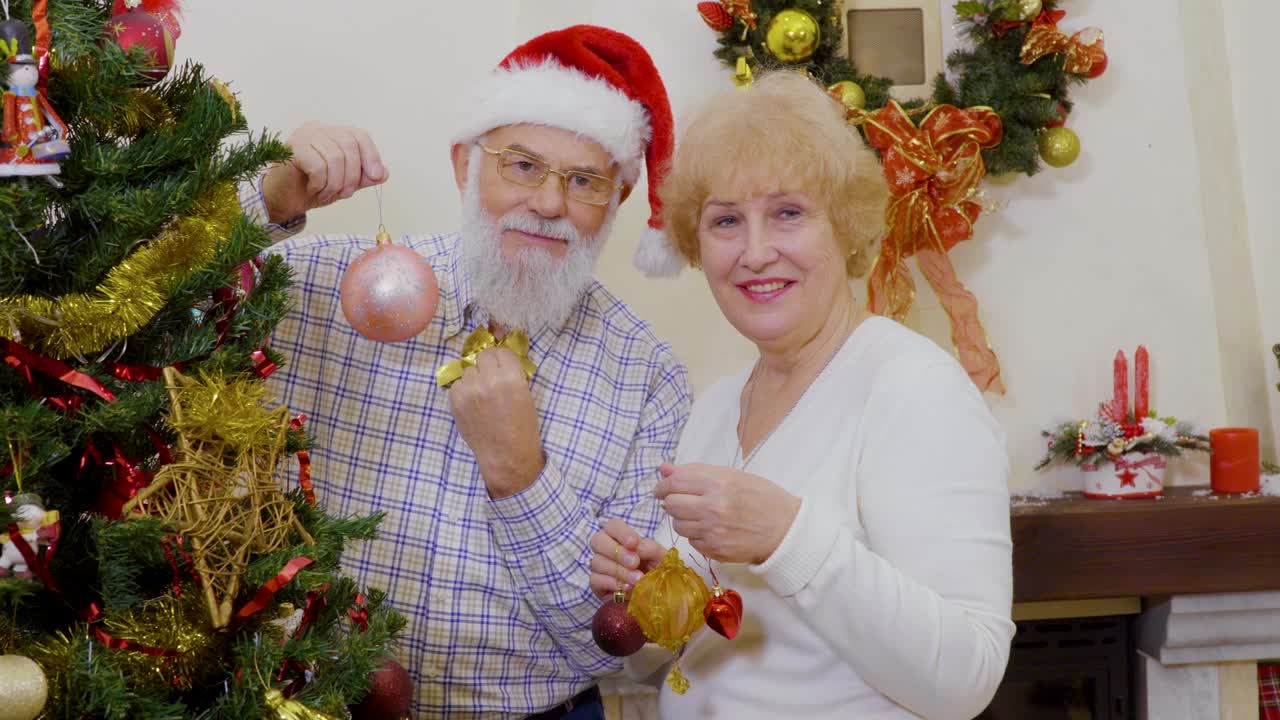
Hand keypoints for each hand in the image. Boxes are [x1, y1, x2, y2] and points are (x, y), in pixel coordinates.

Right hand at [261, 122, 387, 222]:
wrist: (283, 200)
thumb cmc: (312, 188)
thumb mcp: (345, 183)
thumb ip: (364, 177)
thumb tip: (384, 173)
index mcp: (332, 133)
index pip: (359, 135)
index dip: (371, 155)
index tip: (376, 176)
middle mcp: (318, 129)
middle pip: (349, 146)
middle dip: (352, 176)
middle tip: (345, 194)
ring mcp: (304, 136)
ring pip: (335, 158)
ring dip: (335, 184)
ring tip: (326, 194)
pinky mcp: (292, 148)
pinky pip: (318, 166)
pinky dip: (320, 184)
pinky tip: (313, 189)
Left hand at [448, 347, 543, 498]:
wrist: (506, 456)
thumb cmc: (523, 428)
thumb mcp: (526, 396)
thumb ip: (513, 375)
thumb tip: (501, 361)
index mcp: (511, 377)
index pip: (502, 351)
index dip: (504, 360)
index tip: (505, 368)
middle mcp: (488, 380)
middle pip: (484, 356)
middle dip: (489, 365)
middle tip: (493, 379)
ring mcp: (469, 391)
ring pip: (469, 369)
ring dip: (476, 377)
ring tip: (483, 394)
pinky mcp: (455, 401)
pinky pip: (458, 384)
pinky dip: (464, 390)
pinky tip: (473, 404)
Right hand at [589, 519, 665, 598]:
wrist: (655, 596)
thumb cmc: (656, 572)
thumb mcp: (660, 558)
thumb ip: (650, 548)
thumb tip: (637, 546)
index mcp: (621, 537)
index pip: (612, 525)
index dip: (621, 532)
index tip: (634, 543)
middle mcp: (606, 548)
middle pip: (597, 540)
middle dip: (617, 551)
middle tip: (635, 562)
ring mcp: (599, 566)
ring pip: (597, 561)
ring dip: (619, 571)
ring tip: (637, 579)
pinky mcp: (596, 584)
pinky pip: (595, 580)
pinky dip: (612, 583)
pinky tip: (626, 587)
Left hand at [654, 463, 800, 564]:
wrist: (785, 530)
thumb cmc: (762, 498)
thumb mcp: (733, 476)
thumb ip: (696, 471)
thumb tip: (664, 468)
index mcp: (718, 484)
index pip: (674, 483)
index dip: (663, 485)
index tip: (662, 488)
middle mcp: (713, 509)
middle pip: (671, 505)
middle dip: (672, 501)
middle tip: (683, 500)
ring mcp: (713, 532)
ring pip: (677, 525)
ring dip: (683, 519)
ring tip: (701, 515)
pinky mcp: (715, 551)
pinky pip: (691, 541)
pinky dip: (696, 534)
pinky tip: (712, 529)